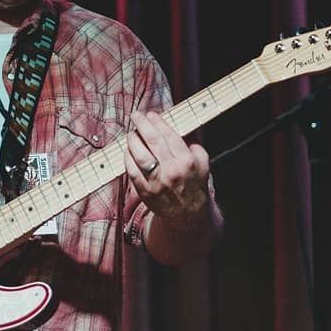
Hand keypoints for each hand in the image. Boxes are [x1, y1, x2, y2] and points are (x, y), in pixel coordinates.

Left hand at [124, 111, 211, 232]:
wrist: (188, 216)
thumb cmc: (194, 186)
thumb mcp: (203, 164)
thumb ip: (193, 147)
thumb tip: (177, 131)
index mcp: (187, 161)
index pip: (169, 135)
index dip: (157, 122)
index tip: (150, 115)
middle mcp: (172, 170)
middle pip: (153, 141)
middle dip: (142, 125)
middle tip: (136, 116)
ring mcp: (158, 182)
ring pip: (140, 155)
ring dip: (132, 141)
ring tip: (131, 133)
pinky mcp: (145, 192)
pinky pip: (132, 171)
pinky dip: (127, 159)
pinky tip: (127, 151)